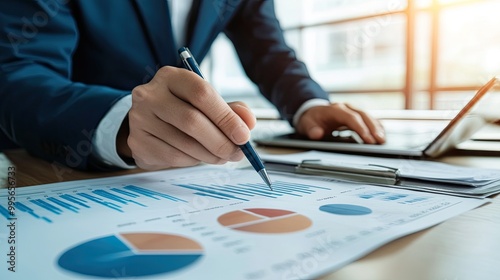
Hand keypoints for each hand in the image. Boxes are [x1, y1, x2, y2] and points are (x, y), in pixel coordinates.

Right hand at [117, 66, 255, 169]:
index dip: (226, 117)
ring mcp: (140, 118)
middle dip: (220, 141)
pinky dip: (193, 161)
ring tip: (222, 157)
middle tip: (237, 153)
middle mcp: (150, 94)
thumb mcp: (206, 102)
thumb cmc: (183, 109)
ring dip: (210, 155)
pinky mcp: (137, 142)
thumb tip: (248, 123)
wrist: (148, 122)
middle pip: (192, 120)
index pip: (201, 93)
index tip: (244, 135)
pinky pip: (172, 157)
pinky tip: (199, 157)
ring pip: (183, 143)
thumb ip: (230, 110)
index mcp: (172, 77)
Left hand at [295, 103, 384, 143]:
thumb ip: (311, 130)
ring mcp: (352, 111)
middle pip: (363, 116)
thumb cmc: (311, 119)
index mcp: (335, 110)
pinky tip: (381, 135)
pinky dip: (376, 127)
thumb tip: (317, 134)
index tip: (368, 139)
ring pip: (368, 117)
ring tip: (383, 140)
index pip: (351, 118)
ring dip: (377, 128)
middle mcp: (346, 108)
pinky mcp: (356, 116)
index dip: (361, 128)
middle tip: (380, 141)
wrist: (312, 112)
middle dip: (373, 128)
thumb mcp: (306, 124)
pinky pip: (368, 120)